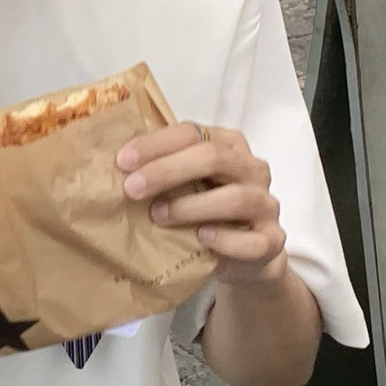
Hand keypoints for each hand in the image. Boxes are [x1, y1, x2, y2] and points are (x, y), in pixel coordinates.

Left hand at [116, 119, 288, 287]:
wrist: (246, 253)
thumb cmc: (207, 209)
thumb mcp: (186, 183)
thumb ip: (162, 168)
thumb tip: (113, 165)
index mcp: (229, 145)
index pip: (193, 132)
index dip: (156, 144)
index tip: (123, 161)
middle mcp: (252, 168)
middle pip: (214, 157)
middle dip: (168, 171)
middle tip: (133, 189)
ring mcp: (265, 204)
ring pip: (236, 198)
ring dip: (192, 206)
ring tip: (159, 216)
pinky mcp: (272, 240)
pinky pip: (253, 240)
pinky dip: (226, 240)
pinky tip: (202, 239)